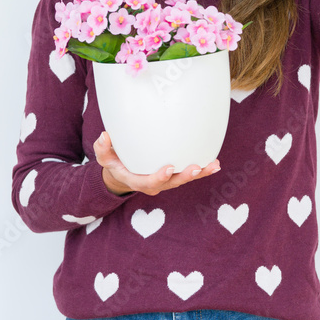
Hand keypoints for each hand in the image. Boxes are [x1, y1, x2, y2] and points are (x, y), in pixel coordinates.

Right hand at [93, 131, 219, 196]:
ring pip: (184, 179)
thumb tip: (105, 135)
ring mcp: (167, 181)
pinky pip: (190, 174)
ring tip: (214, 165)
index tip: (169, 168)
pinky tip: (216, 164)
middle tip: (197, 168)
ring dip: (200, 173)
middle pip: (172, 183)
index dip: (159, 177)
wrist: (123, 174)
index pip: (149, 183)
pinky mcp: (175, 176)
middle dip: (185, 176)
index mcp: (137, 180)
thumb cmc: (115, 162)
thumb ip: (103, 148)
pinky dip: (203, 170)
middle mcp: (155, 184)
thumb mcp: (104, 157)